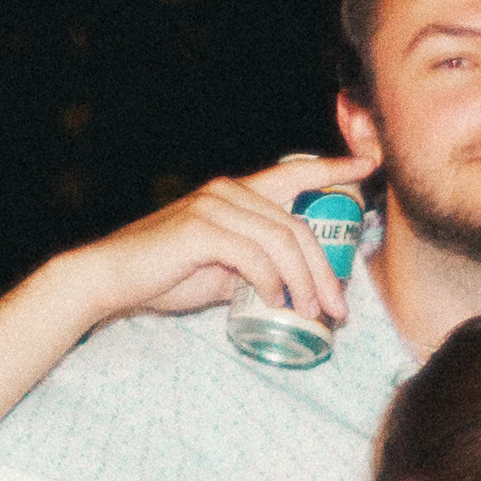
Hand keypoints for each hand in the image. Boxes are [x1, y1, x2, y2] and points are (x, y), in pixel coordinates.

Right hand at [65, 152, 374, 327]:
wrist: (113, 280)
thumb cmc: (168, 274)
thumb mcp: (225, 267)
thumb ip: (259, 264)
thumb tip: (297, 285)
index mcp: (237, 194)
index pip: (293, 175)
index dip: (333, 169)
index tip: (368, 167)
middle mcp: (228, 191)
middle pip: (299, 227)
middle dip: (326, 273)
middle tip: (337, 311)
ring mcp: (213, 206)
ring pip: (283, 242)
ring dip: (303, 283)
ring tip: (307, 314)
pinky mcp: (200, 229)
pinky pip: (255, 256)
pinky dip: (271, 282)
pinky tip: (273, 302)